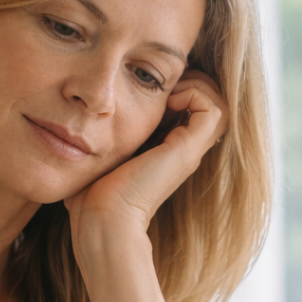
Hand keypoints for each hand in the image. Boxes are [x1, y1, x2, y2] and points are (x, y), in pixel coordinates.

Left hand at [65, 70, 229, 246]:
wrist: (103, 219)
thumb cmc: (92, 195)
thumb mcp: (99, 154)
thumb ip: (102, 136)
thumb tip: (82, 118)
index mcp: (166, 150)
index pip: (190, 107)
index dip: (175, 89)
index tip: (148, 91)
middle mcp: (183, 150)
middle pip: (210, 103)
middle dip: (189, 82)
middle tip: (161, 88)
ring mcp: (188, 151)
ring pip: (219, 103)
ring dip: (196, 86)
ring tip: (168, 93)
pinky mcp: (187, 151)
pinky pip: (213, 108)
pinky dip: (194, 94)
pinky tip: (168, 101)